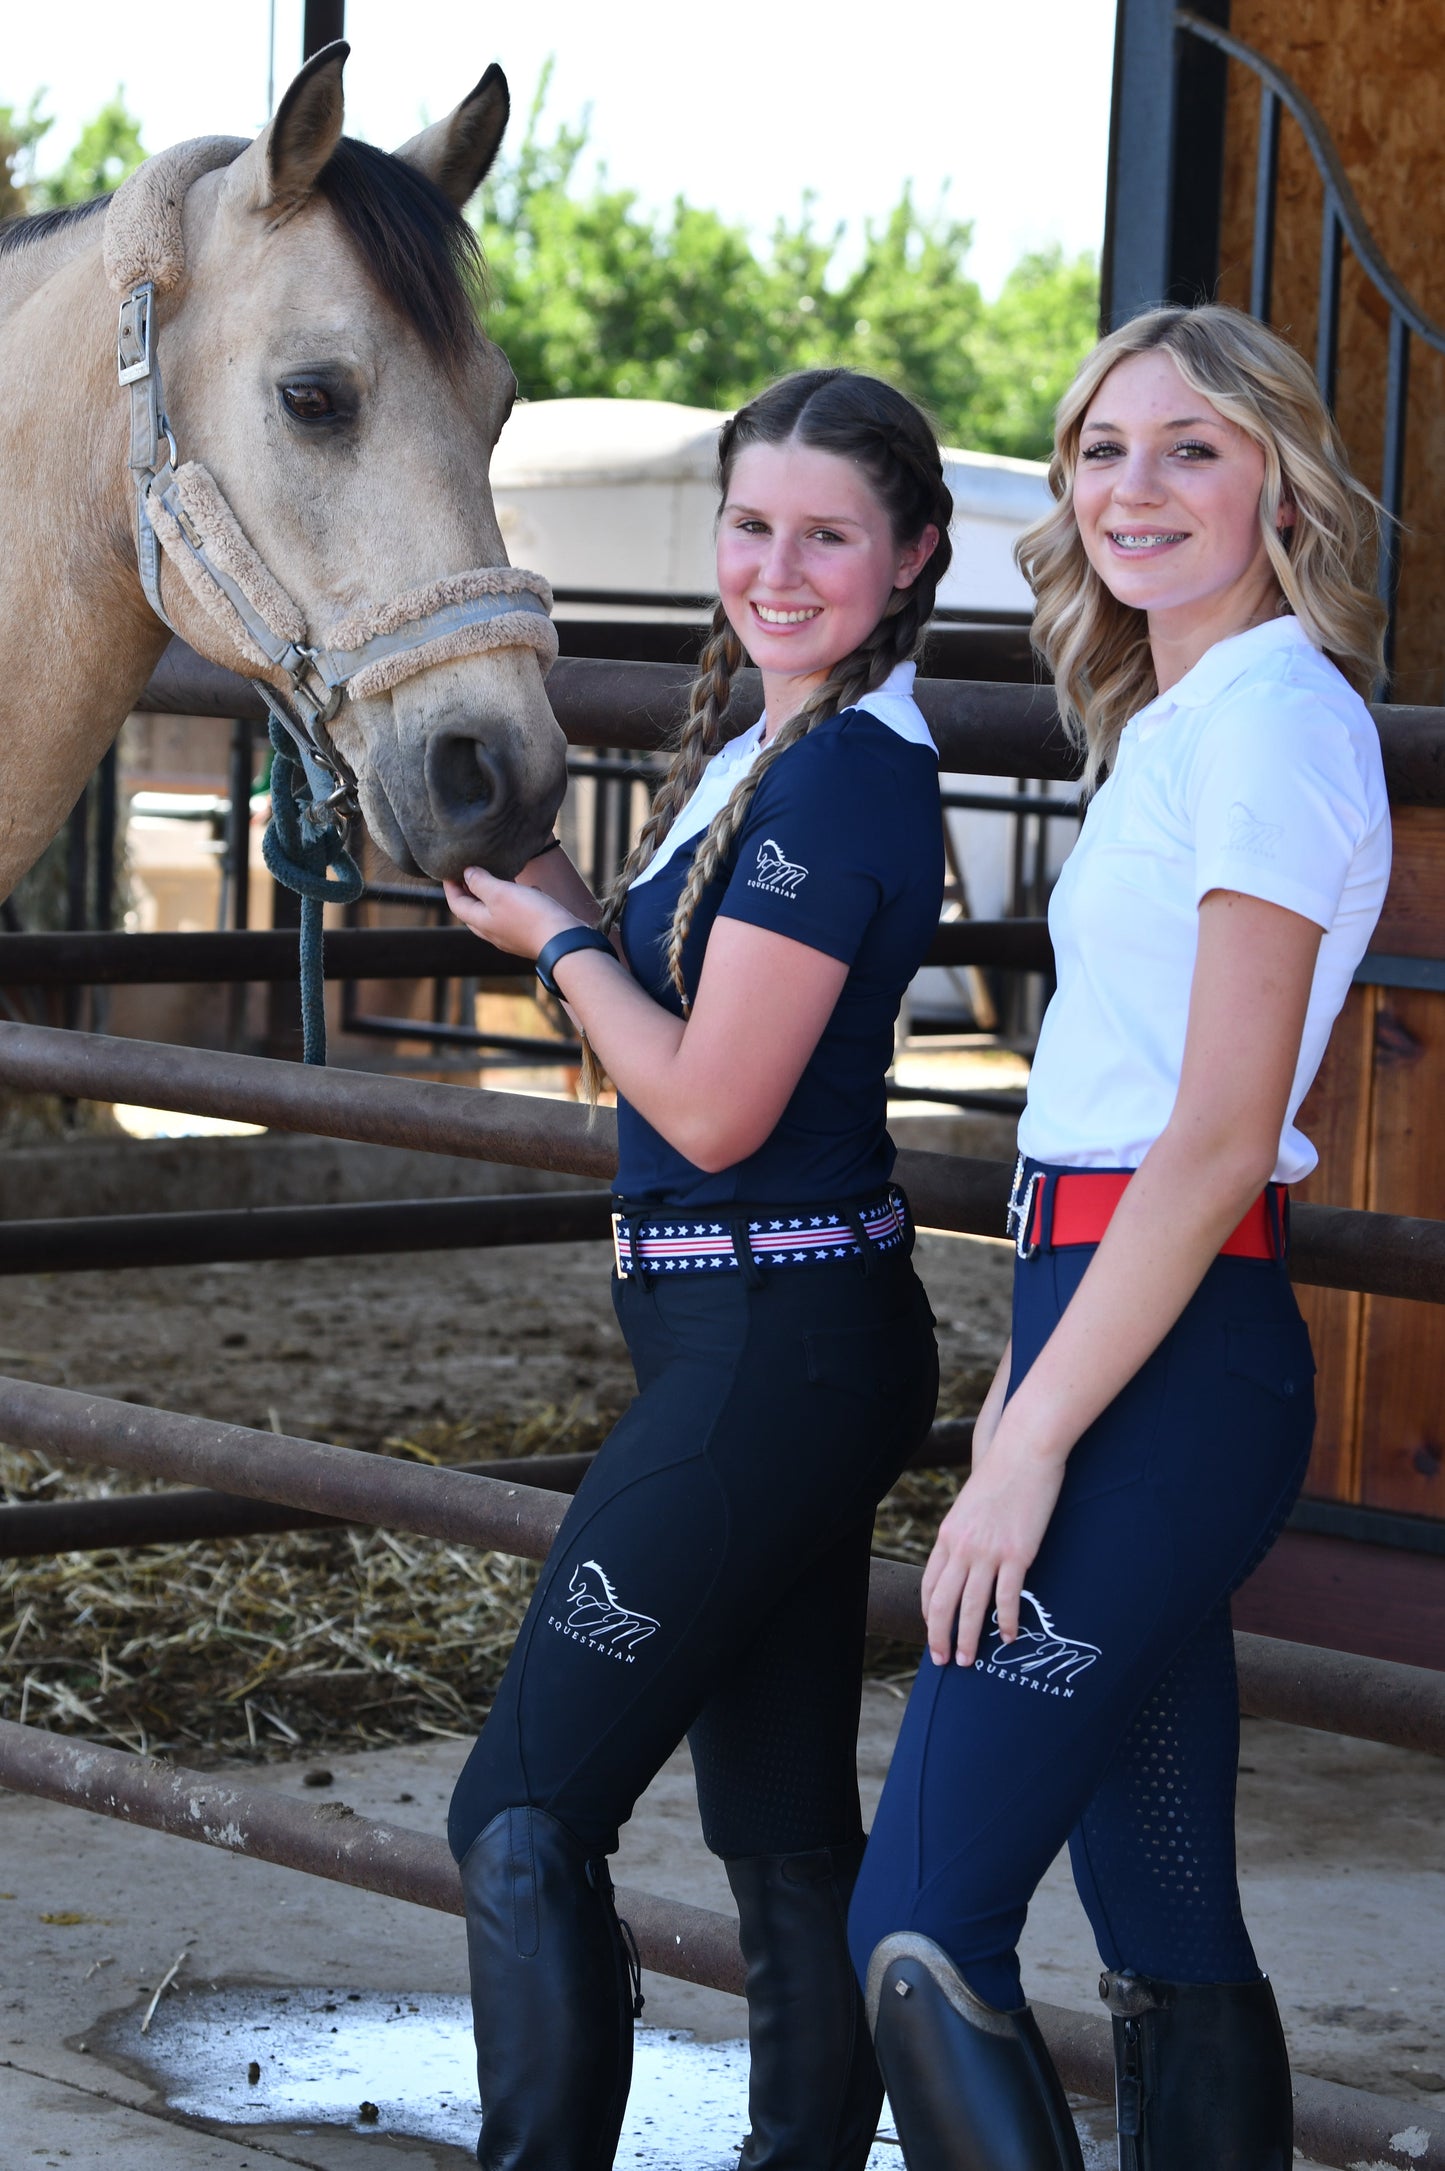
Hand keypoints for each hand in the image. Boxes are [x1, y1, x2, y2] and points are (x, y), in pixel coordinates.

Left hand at [442, 866, 578, 961]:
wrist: (563, 940)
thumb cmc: (530, 916)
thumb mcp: (500, 893)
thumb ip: (480, 883)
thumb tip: (467, 874)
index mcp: (481, 923)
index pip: (456, 904)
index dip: (450, 886)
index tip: (449, 870)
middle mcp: (493, 932)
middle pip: (473, 911)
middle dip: (469, 891)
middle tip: (469, 872)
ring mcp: (511, 935)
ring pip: (495, 913)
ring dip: (492, 895)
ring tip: (497, 875)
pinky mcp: (528, 933)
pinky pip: (516, 915)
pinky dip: (516, 901)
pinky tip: (529, 890)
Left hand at [919, 1419, 1065, 1667]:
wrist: (1024, 1450)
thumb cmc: (1002, 1473)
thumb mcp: (971, 1504)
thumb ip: (966, 1531)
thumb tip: (968, 1553)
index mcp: (948, 1534)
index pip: (930, 1584)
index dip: (929, 1612)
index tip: (933, 1631)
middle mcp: (962, 1546)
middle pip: (943, 1602)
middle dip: (940, 1636)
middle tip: (943, 1660)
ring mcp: (988, 1551)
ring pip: (971, 1606)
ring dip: (967, 1638)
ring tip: (968, 1660)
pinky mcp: (1017, 1553)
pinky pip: (1007, 1598)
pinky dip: (1006, 1622)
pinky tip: (1007, 1637)